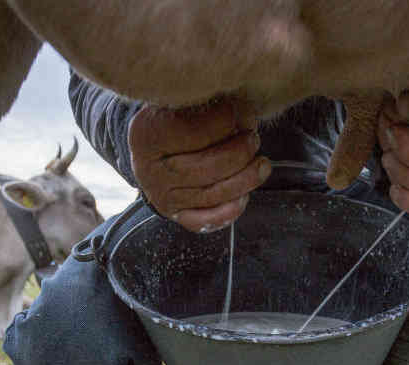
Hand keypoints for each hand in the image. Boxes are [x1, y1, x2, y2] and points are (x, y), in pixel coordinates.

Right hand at [128, 98, 271, 232]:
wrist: (156, 150)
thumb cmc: (178, 116)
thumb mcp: (184, 99)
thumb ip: (208, 101)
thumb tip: (246, 113)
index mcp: (146, 134)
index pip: (190, 131)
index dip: (223, 120)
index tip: (241, 109)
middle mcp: (148, 169)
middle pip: (203, 168)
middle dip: (238, 153)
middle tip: (254, 138)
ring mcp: (161, 196)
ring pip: (210, 194)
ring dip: (245, 180)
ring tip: (262, 165)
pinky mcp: (175, 215)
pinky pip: (204, 220)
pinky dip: (229, 211)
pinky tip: (245, 195)